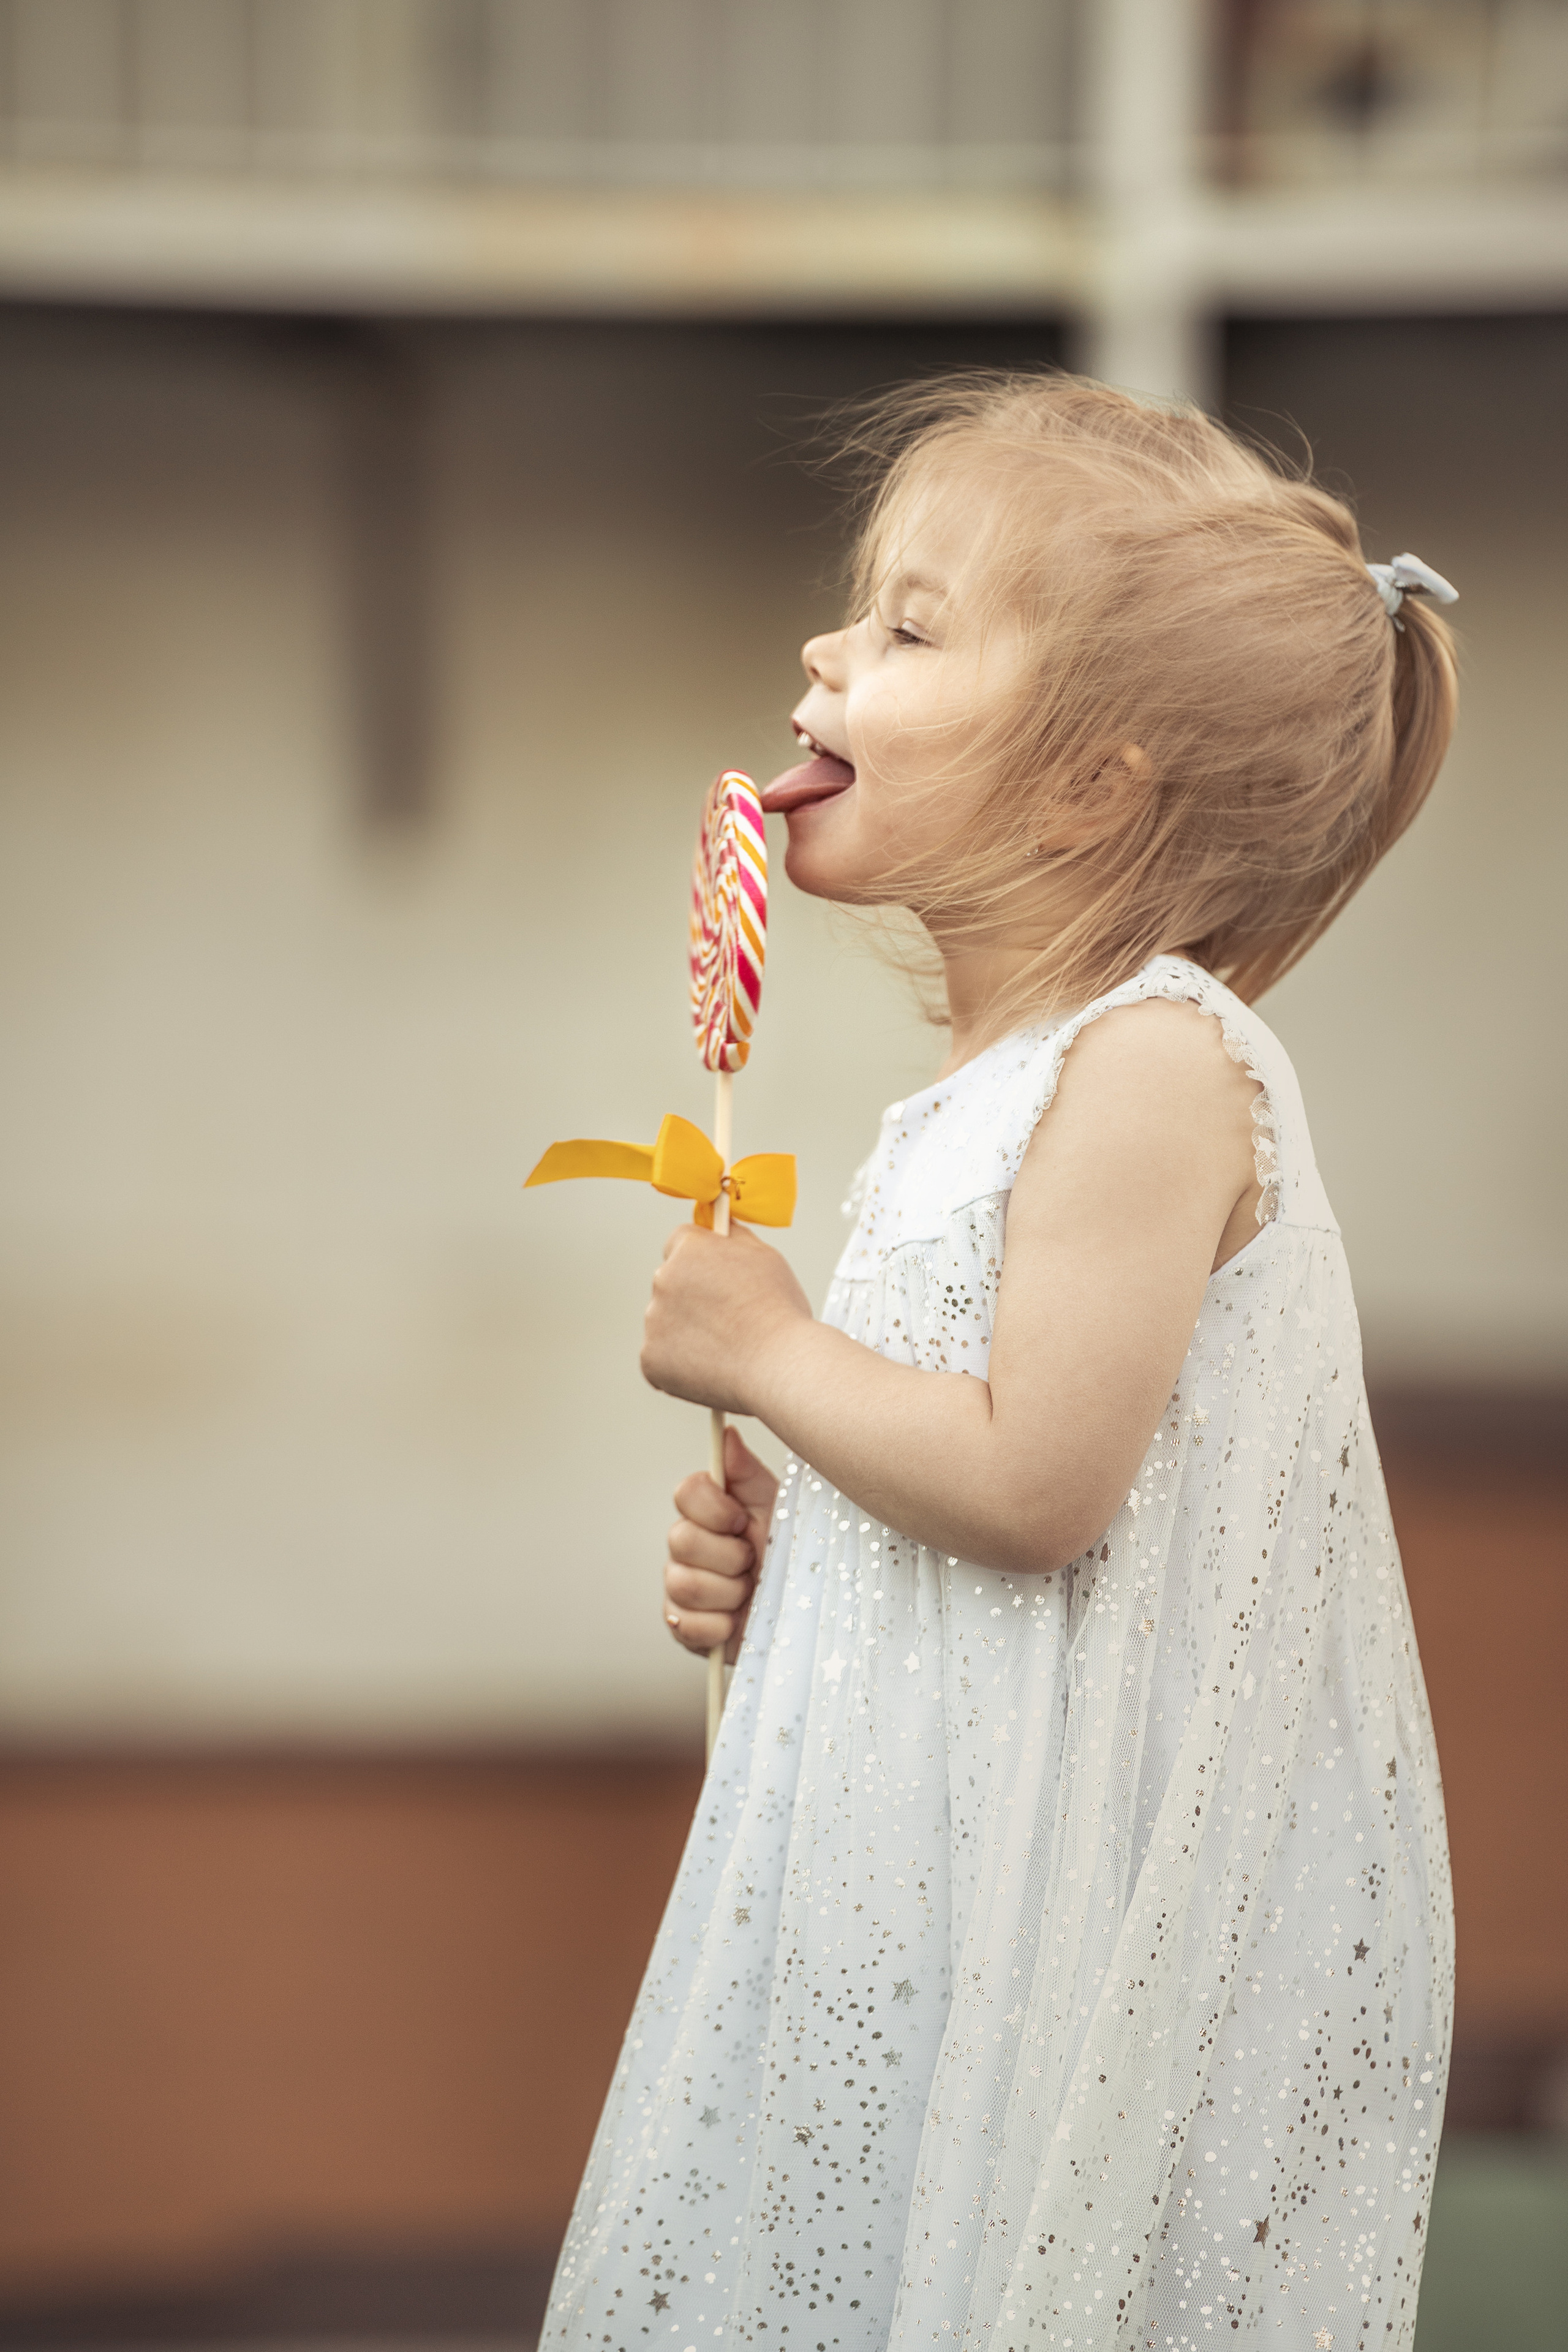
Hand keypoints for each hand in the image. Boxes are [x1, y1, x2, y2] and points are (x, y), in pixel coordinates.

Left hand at [641, 1221, 812, 1415]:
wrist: (779, 1364)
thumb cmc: (778, 1313)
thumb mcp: (765, 1256)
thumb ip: (735, 1236)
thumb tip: (723, 1225)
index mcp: (689, 1250)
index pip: (680, 1242)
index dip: (701, 1260)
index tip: (714, 1276)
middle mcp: (663, 1280)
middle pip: (672, 1284)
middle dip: (693, 1298)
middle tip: (728, 1318)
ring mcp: (654, 1321)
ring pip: (667, 1323)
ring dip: (687, 1332)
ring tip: (727, 1346)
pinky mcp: (651, 1358)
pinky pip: (662, 1358)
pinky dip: (680, 1365)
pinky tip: (713, 1366)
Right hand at [663, 1426, 779, 1663]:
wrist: (805, 1613)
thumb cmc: (793, 1557)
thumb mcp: (779, 1511)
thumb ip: (748, 1475)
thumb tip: (728, 1434)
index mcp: (709, 1513)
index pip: (685, 1492)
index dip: (715, 1509)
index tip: (744, 1521)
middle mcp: (688, 1547)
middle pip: (680, 1539)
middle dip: (729, 1556)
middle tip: (754, 1562)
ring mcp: (681, 1587)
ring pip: (683, 1584)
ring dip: (729, 1593)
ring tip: (752, 1593)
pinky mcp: (684, 1628)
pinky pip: (685, 1625)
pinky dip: (719, 1627)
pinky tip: (739, 1621)